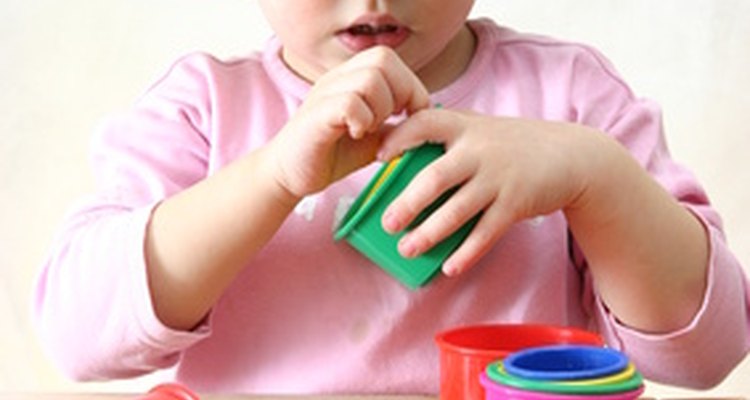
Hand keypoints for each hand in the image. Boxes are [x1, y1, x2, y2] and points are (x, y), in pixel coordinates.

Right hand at [268, 46, 429, 199]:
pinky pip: (349, 102)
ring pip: (369, 79)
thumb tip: (428, 121)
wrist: (291, 175)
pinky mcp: (316, 116)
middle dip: (400, 92)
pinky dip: (362, 120)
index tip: (409, 115)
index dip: (409, 85)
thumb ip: (397, 126)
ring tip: (370, 129)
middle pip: (383, 60)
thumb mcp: (375, 138)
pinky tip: (356, 135)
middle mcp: (337, 79)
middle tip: (392, 120)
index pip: (389, 59)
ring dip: (380, 108)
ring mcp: (324, 94)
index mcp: (351, 78)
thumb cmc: (333, 154)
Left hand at [377, 109, 608, 275]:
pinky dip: (466, 253)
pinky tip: (449, 267)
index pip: (425, 122)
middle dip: (408, 203)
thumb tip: (396, 156)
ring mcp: (499, 178)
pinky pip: (486, 233)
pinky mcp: (516, 203)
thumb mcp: (480, 129)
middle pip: (436, 178)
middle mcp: (480, 151)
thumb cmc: (512, 144)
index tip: (380, 157)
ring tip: (408, 249)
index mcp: (465, 127)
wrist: (571, 154)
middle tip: (388, 223)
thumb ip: (447, 137)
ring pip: (457, 211)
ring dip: (430, 233)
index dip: (400, 137)